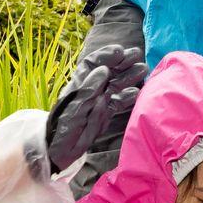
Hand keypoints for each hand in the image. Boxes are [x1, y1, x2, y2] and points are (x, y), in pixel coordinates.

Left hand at [45, 44, 146, 172]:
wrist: (59, 151)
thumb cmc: (62, 127)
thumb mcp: (75, 107)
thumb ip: (89, 88)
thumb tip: (104, 69)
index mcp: (79, 84)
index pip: (92, 63)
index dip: (106, 55)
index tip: (120, 51)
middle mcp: (90, 89)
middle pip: (107, 71)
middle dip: (122, 62)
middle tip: (136, 55)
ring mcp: (98, 101)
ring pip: (115, 85)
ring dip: (128, 77)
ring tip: (143, 70)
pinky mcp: (104, 114)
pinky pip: (117, 102)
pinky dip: (127, 97)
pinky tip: (136, 92)